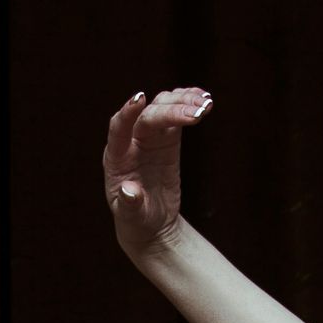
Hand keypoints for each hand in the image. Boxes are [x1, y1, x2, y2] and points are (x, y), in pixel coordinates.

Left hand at [104, 86, 210, 257]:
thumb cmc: (137, 221)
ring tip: (206, 104)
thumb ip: (129, 204)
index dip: (128, 112)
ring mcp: (150, 136)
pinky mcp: (167, 138)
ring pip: (163, 106)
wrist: (151, 223)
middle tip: (197, 114)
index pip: (119, 128)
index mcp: (116, 158)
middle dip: (172, 111)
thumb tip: (130, 191)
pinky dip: (189, 103)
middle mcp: (132, 141)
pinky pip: (176, 114)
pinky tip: (205, 100)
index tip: (140, 98)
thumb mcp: (132, 217)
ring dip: (184, 101)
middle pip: (149, 115)